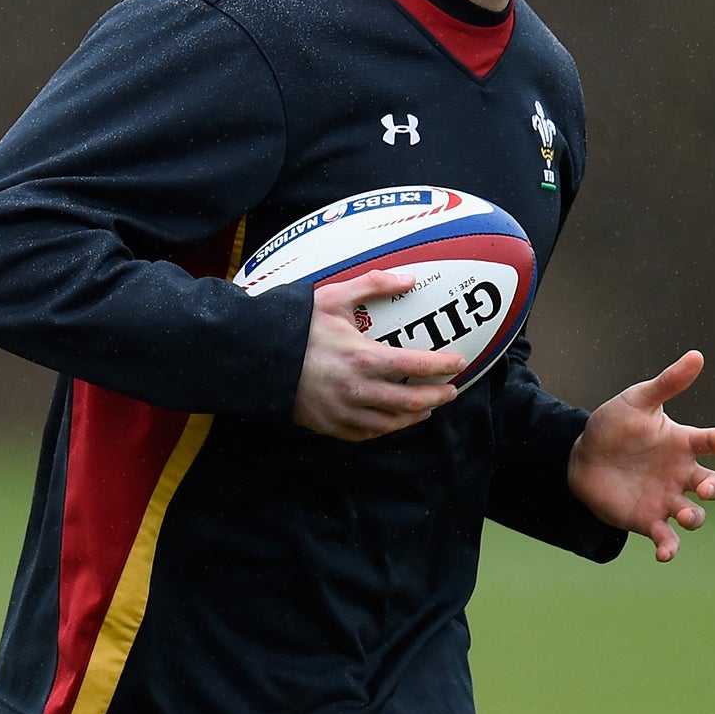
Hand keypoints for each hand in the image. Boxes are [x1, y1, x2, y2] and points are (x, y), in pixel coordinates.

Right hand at [292, 270, 464, 440]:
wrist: (255, 355)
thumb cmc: (296, 325)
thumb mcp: (333, 297)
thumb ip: (373, 285)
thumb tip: (409, 279)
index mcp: (363, 358)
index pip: (416, 366)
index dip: (442, 366)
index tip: (459, 363)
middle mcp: (358, 390)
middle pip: (410, 402)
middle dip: (437, 397)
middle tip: (451, 390)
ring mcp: (343, 411)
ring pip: (391, 423)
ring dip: (415, 416)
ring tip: (427, 408)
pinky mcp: (328, 424)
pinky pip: (365, 433)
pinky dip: (385, 429)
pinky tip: (393, 420)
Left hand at [567, 350, 714, 560]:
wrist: (581, 456)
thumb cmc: (614, 426)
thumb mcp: (637, 401)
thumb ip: (667, 383)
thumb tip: (697, 355)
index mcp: (683, 443)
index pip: (713, 442)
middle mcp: (681, 473)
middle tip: (702, 485)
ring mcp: (667, 497)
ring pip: (695, 514)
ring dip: (696, 518)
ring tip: (687, 516)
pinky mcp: (648, 519)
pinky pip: (667, 538)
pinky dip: (669, 548)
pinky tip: (664, 553)